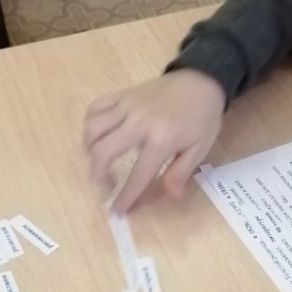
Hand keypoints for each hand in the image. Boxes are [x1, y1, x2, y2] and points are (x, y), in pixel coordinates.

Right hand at [82, 69, 225, 212]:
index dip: (126, 196)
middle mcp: (139, 122)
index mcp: (162, 139)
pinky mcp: (122, 95)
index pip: (137, 174)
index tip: (116, 211)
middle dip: (97, 175)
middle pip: (104, 151)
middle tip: (103, 187)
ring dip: (89, 150)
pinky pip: (95, 108)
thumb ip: (181, 172)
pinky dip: (90, 124)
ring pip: (93, 128)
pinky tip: (96, 137)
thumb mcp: (200, 148)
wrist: (201, 80)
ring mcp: (127, 106)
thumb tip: (171, 196)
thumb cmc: (202, 118)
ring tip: (96, 163)